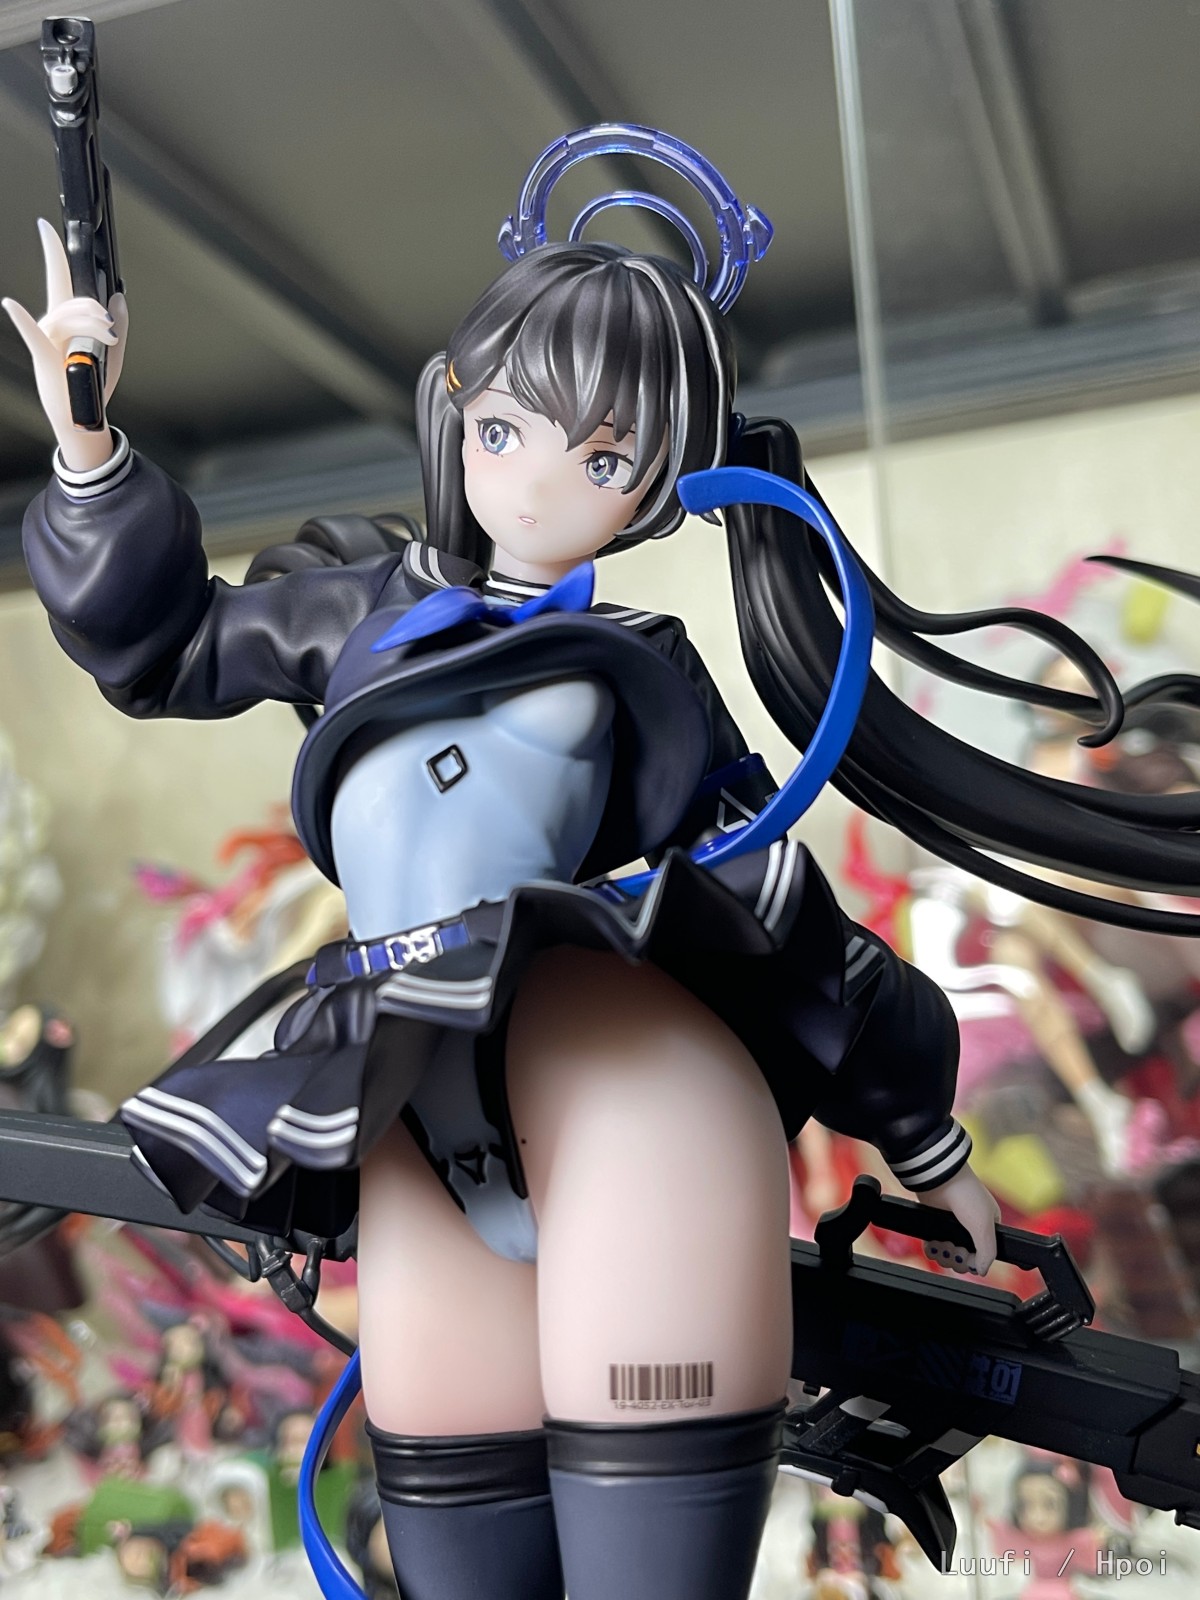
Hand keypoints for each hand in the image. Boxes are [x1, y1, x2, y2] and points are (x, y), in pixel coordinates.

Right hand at [2, 219, 127, 471]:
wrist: (85, 416)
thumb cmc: (94, 384)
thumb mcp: (115, 353)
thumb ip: (121, 324)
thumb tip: (119, 296)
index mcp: (68, 320)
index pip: (59, 278)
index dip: (53, 252)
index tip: (45, 227)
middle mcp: (53, 325)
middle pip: (72, 299)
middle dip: (95, 310)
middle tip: (111, 329)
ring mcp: (47, 340)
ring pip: (67, 316)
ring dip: (92, 323)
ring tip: (108, 339)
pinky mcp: (44, 357)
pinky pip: (35, 335)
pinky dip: (23, 320)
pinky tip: (12, 305)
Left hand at [916, 1162, 999, 1275]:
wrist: (940, 1178)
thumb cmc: (967, 1195)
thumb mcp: (984, 1225)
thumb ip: (987, 1252)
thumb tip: (982, 1271)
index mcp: (987, 1228)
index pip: (983, 1255)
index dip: (974, 1261)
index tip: (969, 1257)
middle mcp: (970, 1229)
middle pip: (964, 1259)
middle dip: (958, 1259)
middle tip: (954, 1249)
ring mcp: (950, 1228)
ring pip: (948, 1255)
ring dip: (944, 1255)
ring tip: (942, 1245)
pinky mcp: (934, 1225)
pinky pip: (933, 1247)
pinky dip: (932, 1250)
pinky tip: (933, 1245)